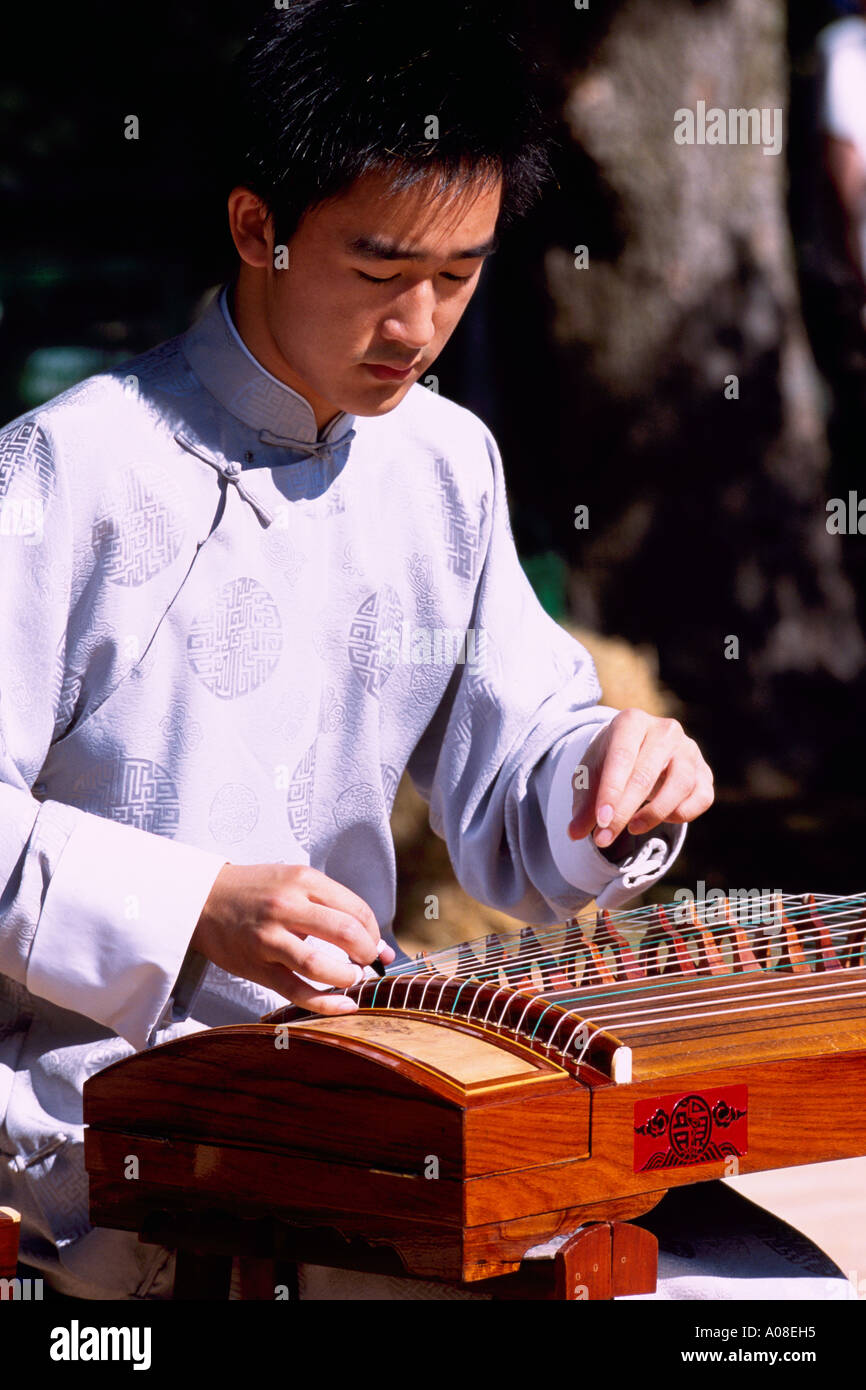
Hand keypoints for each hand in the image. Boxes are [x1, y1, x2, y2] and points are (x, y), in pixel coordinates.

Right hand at [191, 863, 394, 1014]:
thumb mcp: (295, 882)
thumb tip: (380, 945)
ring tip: (353, 978)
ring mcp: (269, 938)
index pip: (357, 910)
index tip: (376, 945)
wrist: (202, 899)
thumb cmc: (257, 891)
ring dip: (348, 977)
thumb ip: (334, 907)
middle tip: (367, 962)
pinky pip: (296, 991)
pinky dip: (325, 1003)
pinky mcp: (256, 966)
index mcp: (303, 880)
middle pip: (346, 933)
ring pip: (320, 965)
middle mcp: (286, 906)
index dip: (375, 933)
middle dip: (367, 954)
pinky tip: (344, 1006)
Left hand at [568, 709, 713, 849]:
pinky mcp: (705, 771)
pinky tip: (661, 818)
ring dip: (655, 813)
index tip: (601, 822)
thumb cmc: (611, 762)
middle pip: (646, 774)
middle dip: (624, 810)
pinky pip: (702, 797)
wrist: (639, 750)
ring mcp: (689, 750)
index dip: (611, 792)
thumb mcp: (591, 776)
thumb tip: (573, 833)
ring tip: (632, 828)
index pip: (621, 757)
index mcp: (631, 722)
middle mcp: (665, 730)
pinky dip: (682, 814)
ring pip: (680, 785)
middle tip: (605, 838)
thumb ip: (584, 804)